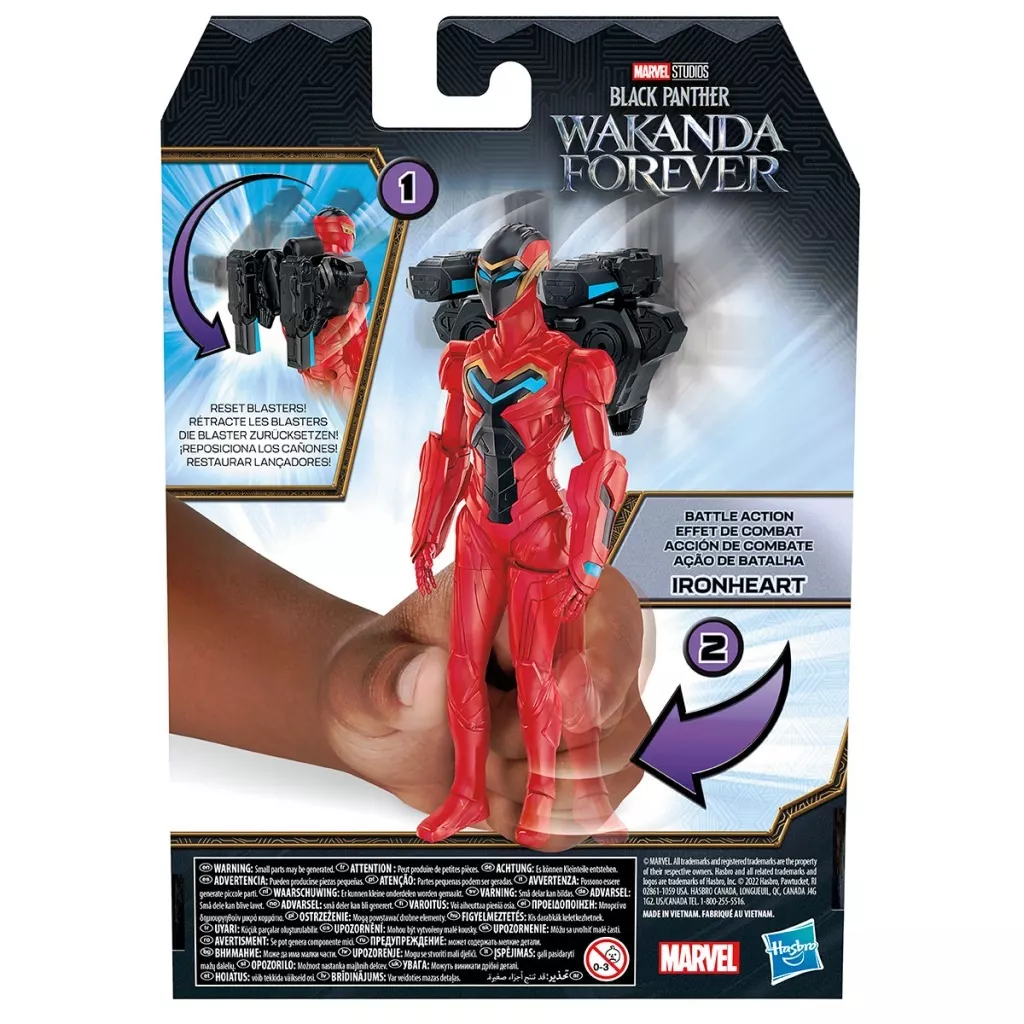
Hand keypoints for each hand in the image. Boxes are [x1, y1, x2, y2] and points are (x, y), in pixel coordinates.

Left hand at [321, 565, 649, 849]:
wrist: (378, 724)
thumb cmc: (378, 673)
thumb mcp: (363, 668)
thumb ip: (387, 674)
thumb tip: (425, 673)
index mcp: (533, 588)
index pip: (609, 614)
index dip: (599, 665)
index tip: (562, 707)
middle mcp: (574, 643)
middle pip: (624, 699)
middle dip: (551, 747)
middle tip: (488, 751)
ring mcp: (586, 703)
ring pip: (622, 756)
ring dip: (548, 788)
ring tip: (488, 774)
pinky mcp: (581, 755)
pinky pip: (600, 803)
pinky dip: (547, 820)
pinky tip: (500, 801)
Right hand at [413, 545, 436, 595]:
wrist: (429, 539)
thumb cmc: (428, 543)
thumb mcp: (429, 548)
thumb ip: (429, 556)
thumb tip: (430, 564)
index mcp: (418, 560)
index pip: (418, 570)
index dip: (419, 577)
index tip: (420, 584)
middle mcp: (420, 563)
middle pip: (420, 576)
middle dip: (421, 584)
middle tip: (423, 592)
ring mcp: (424, 565)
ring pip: (424, 576)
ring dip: (426, 584)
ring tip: (428, 592)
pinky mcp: (428, 565)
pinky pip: (429, 574)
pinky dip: (431, 580)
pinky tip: (433, 586)